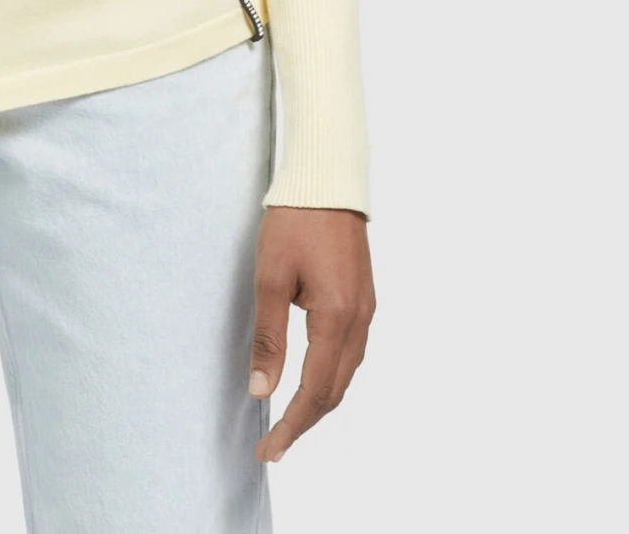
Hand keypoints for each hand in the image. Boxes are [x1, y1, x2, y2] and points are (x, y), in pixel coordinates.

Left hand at [248, 205, 374, 462]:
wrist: (327, 179)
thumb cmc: (295, 221)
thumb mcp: (270, 276)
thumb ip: (269, 337)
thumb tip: (261, 390)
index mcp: (336, 317)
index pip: (314, 391)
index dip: (291, 426)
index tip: (268, 450)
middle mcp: (359, 320)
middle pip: (335, 391)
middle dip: (304, 423)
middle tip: (273, 445)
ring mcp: (366, 310)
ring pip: (346, 374)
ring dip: (319, 402)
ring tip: (288, 420)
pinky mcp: (364, 298)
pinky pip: (351, 353)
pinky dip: (332, 377)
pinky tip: (312, 379)